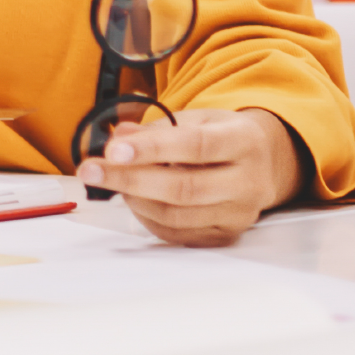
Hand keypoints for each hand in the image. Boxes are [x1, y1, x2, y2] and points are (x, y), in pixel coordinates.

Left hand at [76, 108, 303, 246]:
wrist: (263, 162)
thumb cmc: (222, 136)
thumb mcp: (197, 118)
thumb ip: (157, 127)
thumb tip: (118, 138)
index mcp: (244, 141)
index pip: (196, 146)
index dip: (152, 148)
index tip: (113, 149)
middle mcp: (249, 181)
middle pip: (183, 188)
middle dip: (129, 179)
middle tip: (91, 170)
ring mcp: (240, 214)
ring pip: (176, 215)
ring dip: (134, 198)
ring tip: (112, 180)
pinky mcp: (226, 235)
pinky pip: (177, 234)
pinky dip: (147, 217)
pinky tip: (134, 198)